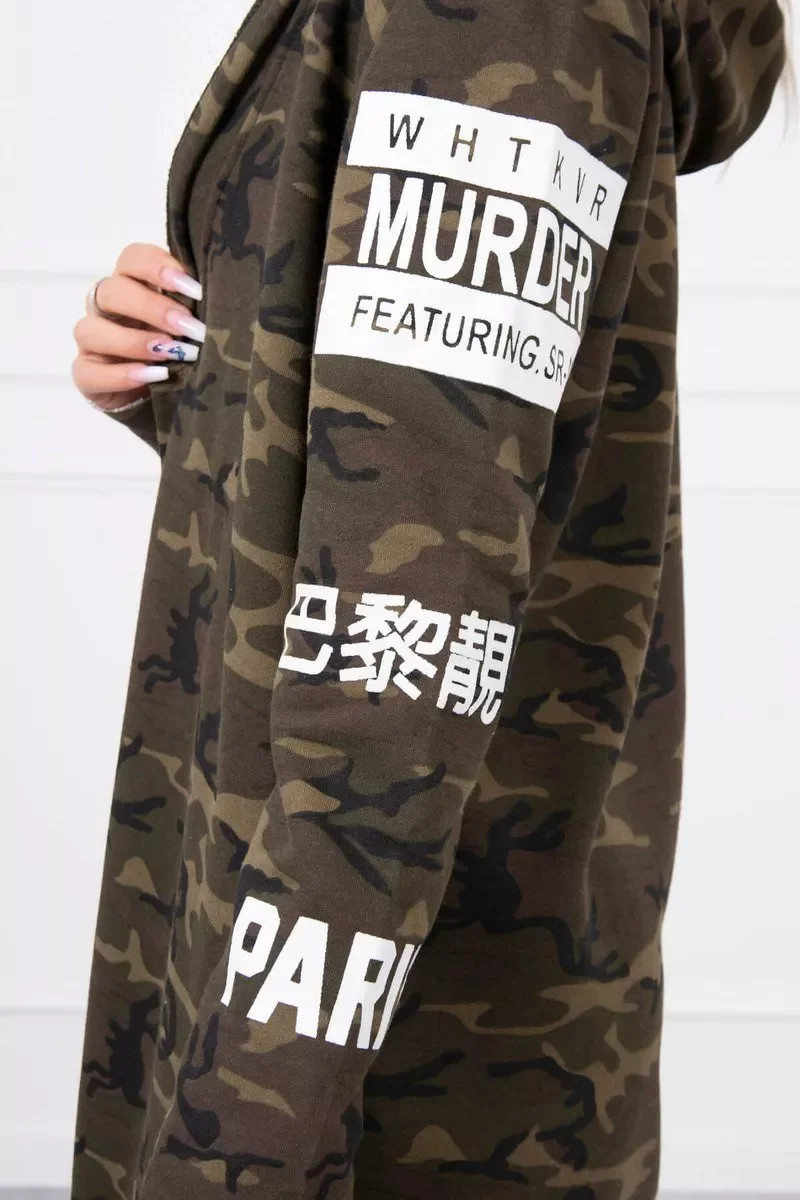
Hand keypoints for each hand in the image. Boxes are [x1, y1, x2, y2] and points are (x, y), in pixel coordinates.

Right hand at [72, 243, 204, 412]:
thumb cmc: (182, 353)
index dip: (159, 268)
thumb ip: (197, 310)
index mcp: (134, 285)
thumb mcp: (192, 327)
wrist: (164, 398)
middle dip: (152, 308)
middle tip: (191, 328)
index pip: (133, 258)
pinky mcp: (87, 374)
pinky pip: (88, 371)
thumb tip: (227, 304)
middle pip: (112, 290)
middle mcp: (108, 308)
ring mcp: (93, 341)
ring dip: (135, 341)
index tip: (195, 290)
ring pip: (91, 330)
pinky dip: (122, 374)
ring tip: (172, 354)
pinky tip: (154, 376)